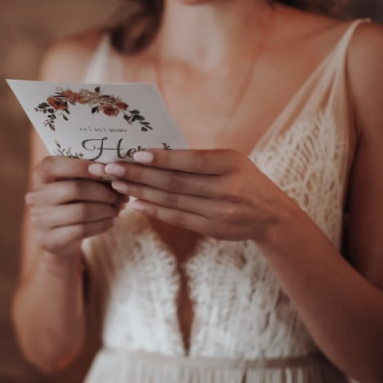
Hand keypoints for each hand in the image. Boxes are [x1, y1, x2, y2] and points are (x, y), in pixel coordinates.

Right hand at [26, 156, 126, 255]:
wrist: (57, 236)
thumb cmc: (70, 202)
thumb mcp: (72, 183)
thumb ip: (87, 175)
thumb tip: (117, 172)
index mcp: (39, 177)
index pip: (53, 165)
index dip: (79, 165)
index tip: (103, 168)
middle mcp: (35, 197)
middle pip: (75, 189)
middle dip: (104, 192)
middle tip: (121, 195)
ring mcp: (39, 220)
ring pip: (82, 211)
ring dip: (106, 209)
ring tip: (118, 208)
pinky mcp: (49, 240)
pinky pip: (82, 230)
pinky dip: (102, 224)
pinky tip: (112, 220)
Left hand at [104, 149, 293, 241]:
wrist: (271, 214)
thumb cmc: (241, 179)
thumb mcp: (229, 161)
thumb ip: (197, 159)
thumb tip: (151, 154)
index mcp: (230, 163)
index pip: (190, 160)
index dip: (161, 159)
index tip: (134, 154)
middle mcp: (226, 187)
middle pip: (175, 182)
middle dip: (139, 175)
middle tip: (112, 169)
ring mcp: (220, 211)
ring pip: (172, 201)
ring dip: (141, 192)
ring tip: (118, 185)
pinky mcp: (213, 229)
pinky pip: (177, 218)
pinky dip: (154, 210)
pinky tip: (135, 203)